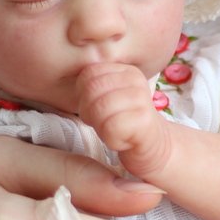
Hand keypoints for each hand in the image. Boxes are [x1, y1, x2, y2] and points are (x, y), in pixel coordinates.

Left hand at [76, 62, 171, 177]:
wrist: (156, 149)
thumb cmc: (125, 125)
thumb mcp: (108, 99)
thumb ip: (92, 87)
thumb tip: (63, 79)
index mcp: (125, 70)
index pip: (87, 75)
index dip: (84, 97)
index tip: (98, 111)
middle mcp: (136, 80)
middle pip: (91, 90)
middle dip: (90, 113)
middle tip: (104, 124)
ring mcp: (142, 100)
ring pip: (100, 109)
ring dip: (102, 128)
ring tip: (115, 131)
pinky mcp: (145, 122)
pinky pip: (112, 128)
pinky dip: (113, 140)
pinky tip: (124, 141)